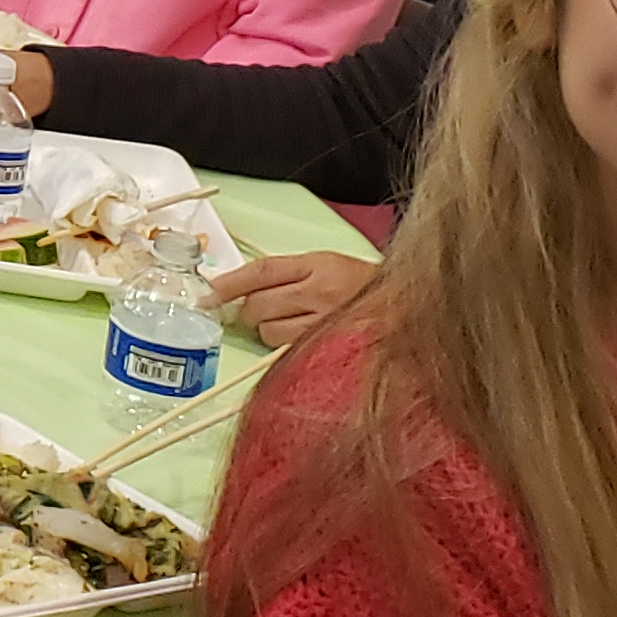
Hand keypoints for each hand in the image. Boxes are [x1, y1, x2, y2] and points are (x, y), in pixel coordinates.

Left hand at [210, 247, 376, 350]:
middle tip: (260, 312)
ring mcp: (327, 323)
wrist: (411, 309)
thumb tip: (241, 292)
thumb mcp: (330, 267)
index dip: (228, 283)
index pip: (261, 271)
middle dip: (249, 311)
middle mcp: (321, 291)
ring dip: (267, 331)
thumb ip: (290, 276)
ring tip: (290, 326)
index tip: (206, 295)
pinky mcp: (332, 348)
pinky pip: (288, 352)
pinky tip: (298, 342)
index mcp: (319, 264)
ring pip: (269, 331)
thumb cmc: (365, 287)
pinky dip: (284, 349)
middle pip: (258, 304)